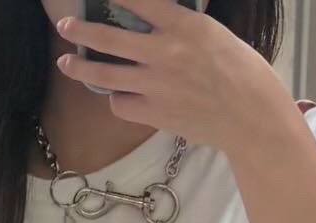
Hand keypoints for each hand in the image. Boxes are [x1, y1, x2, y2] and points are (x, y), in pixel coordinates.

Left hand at [54, 0, 282, 155]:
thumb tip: (156, 21)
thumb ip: (180, 27)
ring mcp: (155, 84)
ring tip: (67, 63)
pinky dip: (117, 99)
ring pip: (105, 74)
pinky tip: (118, 95)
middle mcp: (163, 51)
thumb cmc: (240, 71)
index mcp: (182, 24)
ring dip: (81, 67)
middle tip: (65, 25)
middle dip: (81, 29)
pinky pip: (121, 104)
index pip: (136, 0)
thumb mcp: (212, 34)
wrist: (251, 117)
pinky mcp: (154, 113)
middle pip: (109, 37)